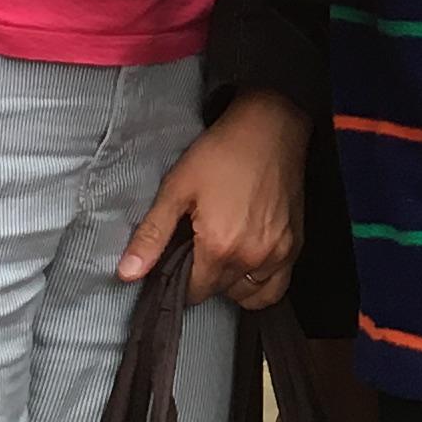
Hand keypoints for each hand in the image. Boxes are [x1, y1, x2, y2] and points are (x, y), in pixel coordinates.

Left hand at [120, 88, 306, 308]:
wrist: (270, 127)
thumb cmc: (223, 152)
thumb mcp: (177, 188)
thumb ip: (152, 235)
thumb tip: (127, 274)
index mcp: (221, 247)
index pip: (193, 292)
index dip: (177, 279)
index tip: (174, 259)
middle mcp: (252, 258)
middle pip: (218, 292)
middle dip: (202, 277)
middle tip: (195, 247)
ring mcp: (278, 254)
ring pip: (248, 295)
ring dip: (230, 284)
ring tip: (220, 255)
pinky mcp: (294, 245)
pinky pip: (275, 287)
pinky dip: (259, 284)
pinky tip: (247, 261)